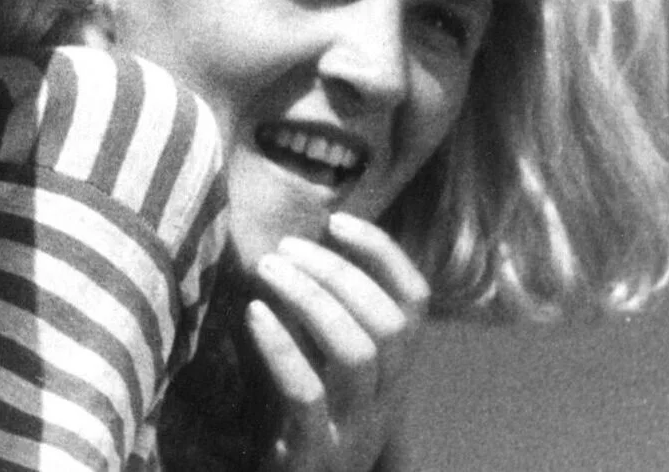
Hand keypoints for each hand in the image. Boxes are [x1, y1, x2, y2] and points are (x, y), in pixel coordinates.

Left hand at [247, 212, 429, 471]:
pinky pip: (306, 392)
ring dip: (311, 299)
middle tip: (285, 248)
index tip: (337, 220)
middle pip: (387, 322)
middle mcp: (387, 401)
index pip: (415, 301)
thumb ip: (315, 320)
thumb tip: (291, 248)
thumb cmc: (292, 427)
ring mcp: (355, 430)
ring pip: (356, 352)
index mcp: (394, 374)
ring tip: (268, 269)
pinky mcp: (317, 454)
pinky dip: (280, 346)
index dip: (383, 253)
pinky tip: (253, 314)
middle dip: (338, 272)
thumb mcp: (318, 368)